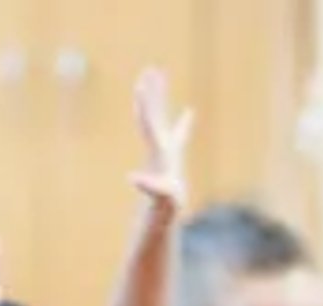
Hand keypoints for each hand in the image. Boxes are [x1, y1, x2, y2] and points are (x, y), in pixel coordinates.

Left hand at [129, 68, 194, 212]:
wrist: (162, 220)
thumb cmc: (163, 209)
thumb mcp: (159, 197)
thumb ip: (149, 186)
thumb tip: (133, 177)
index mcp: (158, 152)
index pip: (149, 123)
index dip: (146, 104)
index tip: (141, 84)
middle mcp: (159, 150)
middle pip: (153, 116)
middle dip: (152, 94)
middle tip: (149, 69)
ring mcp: (166, 154)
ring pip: (162, 122)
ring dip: (162, 101)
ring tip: (160, 79)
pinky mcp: (173, 162)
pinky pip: (180, 136)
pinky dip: (184, 124)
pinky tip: (189, 112)